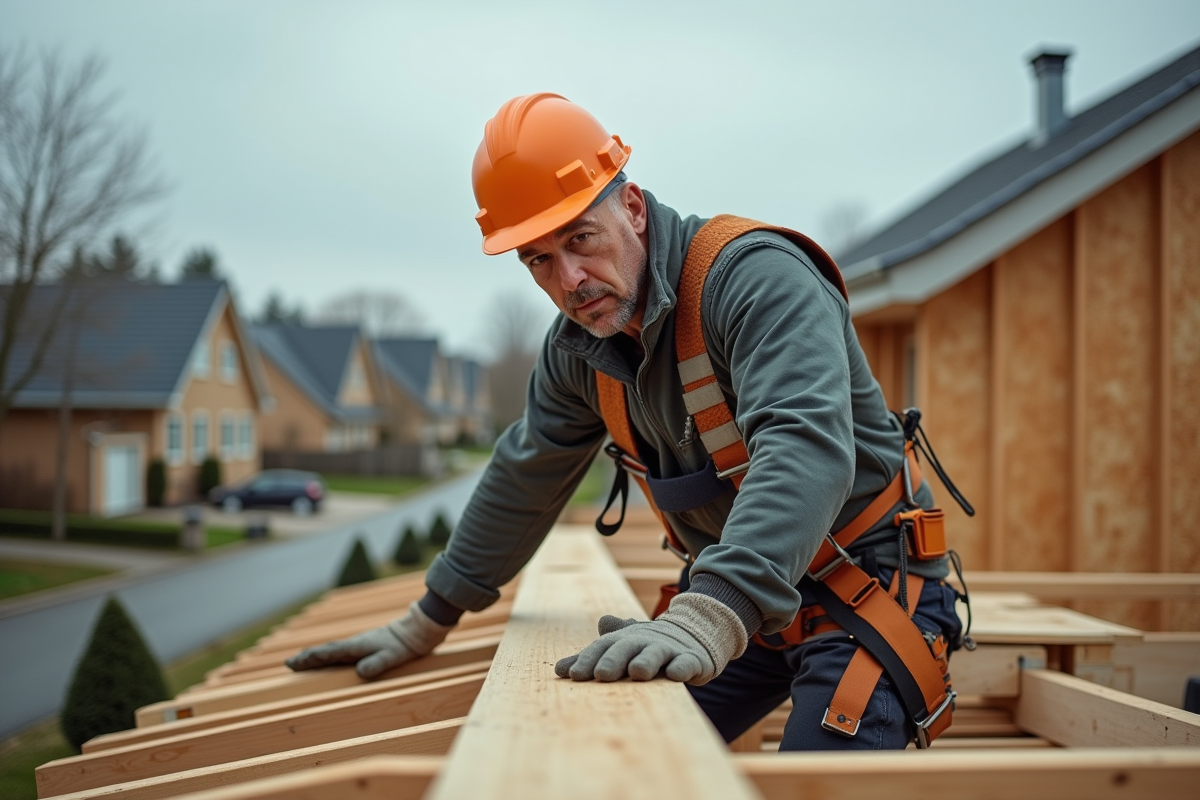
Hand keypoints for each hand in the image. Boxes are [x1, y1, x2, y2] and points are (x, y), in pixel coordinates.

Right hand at [285, 602, 452, 678]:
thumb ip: (377, 664)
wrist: (418, 630)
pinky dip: (330, 657)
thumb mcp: (392, 656)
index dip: (309, 658)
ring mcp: (361, 645)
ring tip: (303, 663)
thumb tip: (359, 673)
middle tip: (289, 664)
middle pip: (326, 651)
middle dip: (307, 657)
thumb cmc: (406, 645)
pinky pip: (343, 653)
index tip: (291, 663)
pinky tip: (331, 663)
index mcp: (357, 646)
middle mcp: (355, 644)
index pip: (327, 653)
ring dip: (317, 657)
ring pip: (333, 651)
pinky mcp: (367, 647)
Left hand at [554, 593, 747, 685]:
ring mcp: (667, 649)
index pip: (602, 648)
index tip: (573, 675)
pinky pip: (685, 663)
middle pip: (626, 648)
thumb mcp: (620, 650)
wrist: (693, 636)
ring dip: (646, 661)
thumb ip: (592, 659)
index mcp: (624, 640)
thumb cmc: (647, 647)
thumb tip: (558, 668)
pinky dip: (680, 667)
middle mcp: (643, 641)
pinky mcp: (690, 660)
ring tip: (637, 671)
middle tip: (601, 675)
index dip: (587, 659)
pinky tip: (674, 674)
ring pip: (655, 653)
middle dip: (613, 660)